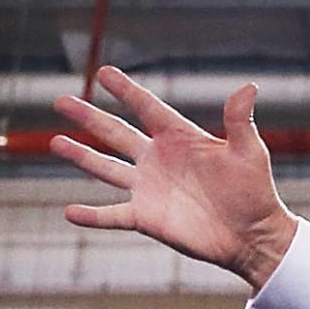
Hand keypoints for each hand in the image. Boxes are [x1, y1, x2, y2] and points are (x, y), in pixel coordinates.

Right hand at [51, 67, 298, 290]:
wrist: (254, 237)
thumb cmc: (255, 192)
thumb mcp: (249, 153)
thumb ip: (240, 121)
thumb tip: (249, 86)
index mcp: (180, 138)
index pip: (147, 108)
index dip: (126, 91)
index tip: (104, 72)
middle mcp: (158, 160)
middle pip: (115, 133)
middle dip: (89, 117)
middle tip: (61, 100)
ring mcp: (149, 189)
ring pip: (106, 168)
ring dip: (80, 156)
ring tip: (55, 142)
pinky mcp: (146, 218)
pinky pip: (112, 215)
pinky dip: (91, 216)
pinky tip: (69, 211)